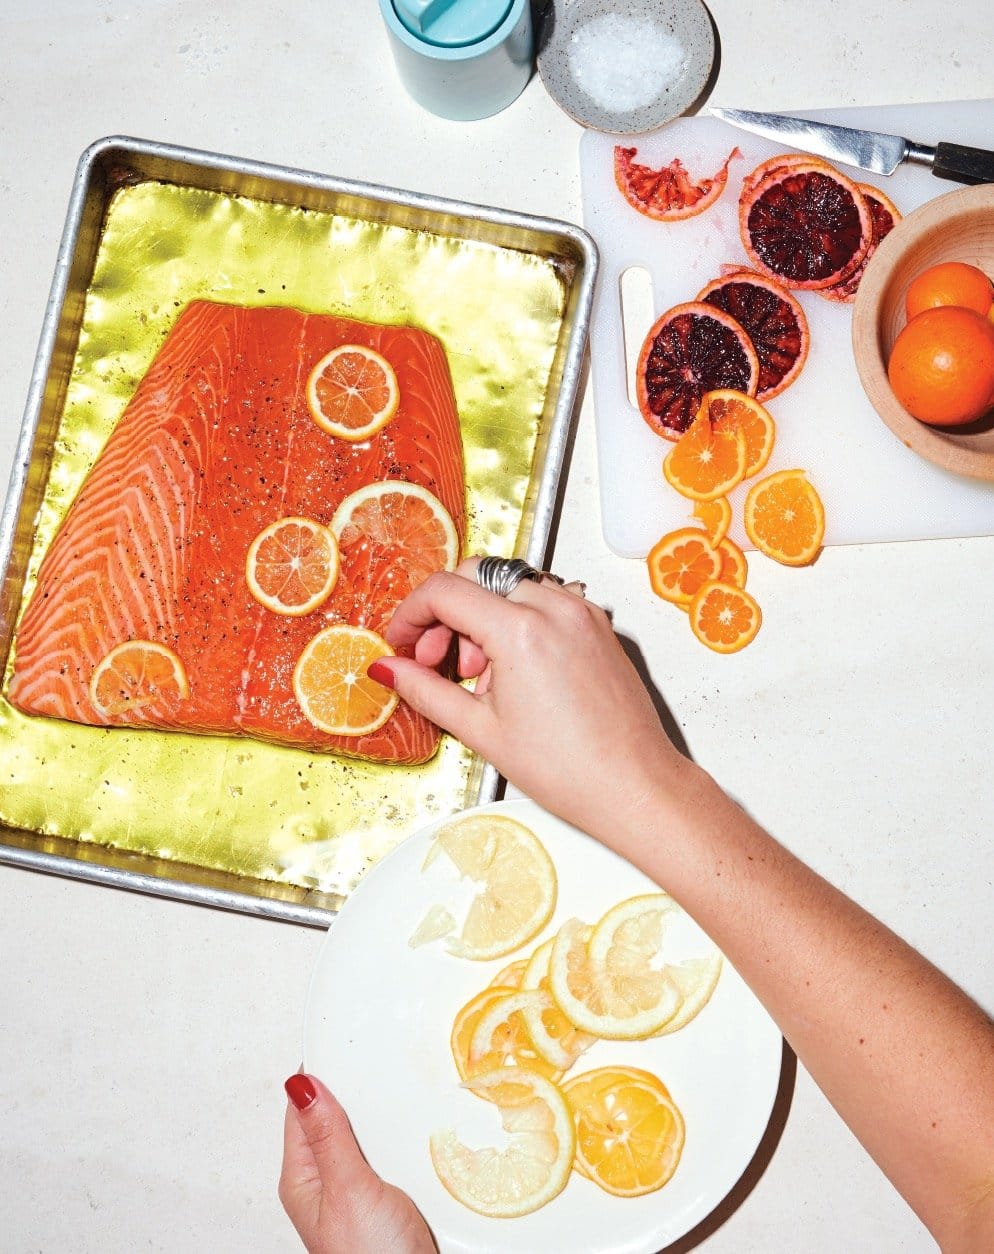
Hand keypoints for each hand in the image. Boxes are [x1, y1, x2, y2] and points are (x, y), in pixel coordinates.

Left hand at [279, 1073, 435, 1253]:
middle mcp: (327, 1182)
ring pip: (369, 1135)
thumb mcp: (348, 1189)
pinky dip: (403, 1141)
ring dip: (385, 1121)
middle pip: (336, 1118)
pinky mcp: (389, 1194)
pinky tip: (416, 1133)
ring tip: (401, 1099)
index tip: (339, 1048)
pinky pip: (392, 1153)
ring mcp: (359, 1188)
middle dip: (357, 1097)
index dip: (318, 1077)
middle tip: (376, 1067)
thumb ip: (329, 1137)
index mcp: (304, 1178)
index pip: (301, 1111)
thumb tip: (300, 1088)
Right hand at [371, 561, 694, 841]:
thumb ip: (425, 690)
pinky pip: (544, 601)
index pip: (444, 591)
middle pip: (476, 576)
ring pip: (509, 586)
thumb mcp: (481, 731)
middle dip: (445, 614)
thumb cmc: (570, 769)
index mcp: (521, 629)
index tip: (401, 643)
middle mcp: (555, 607)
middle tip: (434, 661)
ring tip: (480, 677)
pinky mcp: (598, 624)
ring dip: (481, 617)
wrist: (634, 786)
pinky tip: (513, 672)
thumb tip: (389, 668)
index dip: (410, 615)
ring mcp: (582, 612)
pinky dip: (516, 621)